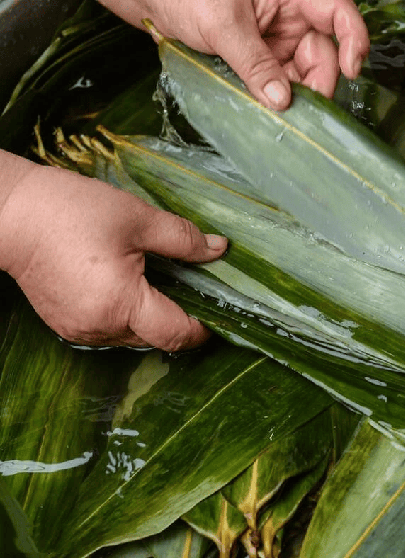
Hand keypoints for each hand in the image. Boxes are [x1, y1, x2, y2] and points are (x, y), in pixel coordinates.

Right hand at [0, 154, 227, 350]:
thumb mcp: (138, 218)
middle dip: (179, 319)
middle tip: (196, 289)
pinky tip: (131, 285)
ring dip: (152, 317)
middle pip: (156, 338)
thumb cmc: (72, 212)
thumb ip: (183, 239)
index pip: (176, 333)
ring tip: (162, 282)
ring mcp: (80, 330)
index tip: (220, 311)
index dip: (204, 327)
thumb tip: (220, 249)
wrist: (9, 214)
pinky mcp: (66, 324)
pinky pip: (110, 329)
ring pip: (133, 336)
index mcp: (122, 304)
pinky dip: (127, 314)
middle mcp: (101, 327)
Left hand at [101, 0, 370, 108]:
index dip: (353, 40)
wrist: (147, 0)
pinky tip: (271, 116)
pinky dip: (276, 100)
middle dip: (316, 83)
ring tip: (284, 120)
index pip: (337, 13)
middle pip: (322, 52)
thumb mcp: (221, 26)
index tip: (351, 70)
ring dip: (295, 97)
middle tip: (304, 113)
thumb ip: (254, 62)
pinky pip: (278, 82)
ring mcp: (276, 39)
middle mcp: (290, 15)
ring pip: (302, 73)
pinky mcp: (260, 60)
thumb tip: (282, 102)